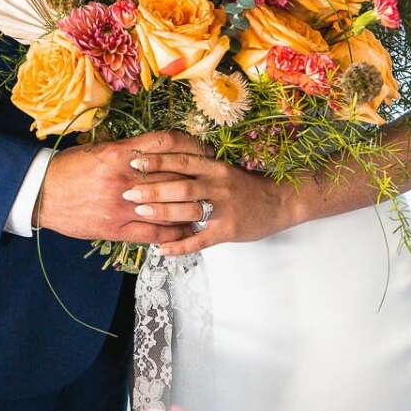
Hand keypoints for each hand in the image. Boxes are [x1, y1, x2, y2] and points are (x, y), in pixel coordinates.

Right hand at [33, 133, 206, 245]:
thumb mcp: (97, 150)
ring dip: (190, 206)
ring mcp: (121, 206)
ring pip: (168, 206)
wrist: (40, 194)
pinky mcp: (115, 229)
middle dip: (196, 177)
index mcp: (120, 153)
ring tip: (205, 206)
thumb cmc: (68, 168)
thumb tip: (152, 150)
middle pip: (174, 175)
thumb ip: (126, 150)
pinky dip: (173, 233)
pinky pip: (153, 233)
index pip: (167, 144)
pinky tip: (185, 232)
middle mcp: (124, 178)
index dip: (191, 146)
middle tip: (213, 178)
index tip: (204, 149)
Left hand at [119, 138, 293, 257]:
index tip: (134, 162)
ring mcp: (224, 208)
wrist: (281, 202)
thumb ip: (199, 169)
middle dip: (152, 189)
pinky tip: (161, 250)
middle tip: (128, 192)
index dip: (157, 161)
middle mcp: (219, 185)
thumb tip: (164, 166)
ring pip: (189, 210)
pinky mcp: (229, 230)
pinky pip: (200, 240)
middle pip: (181, 185)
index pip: (182, 160)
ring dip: (162, 213)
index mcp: (216, 167)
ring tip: (139, 214)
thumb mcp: (224, 171)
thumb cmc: (247, 187)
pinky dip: (179, 246)